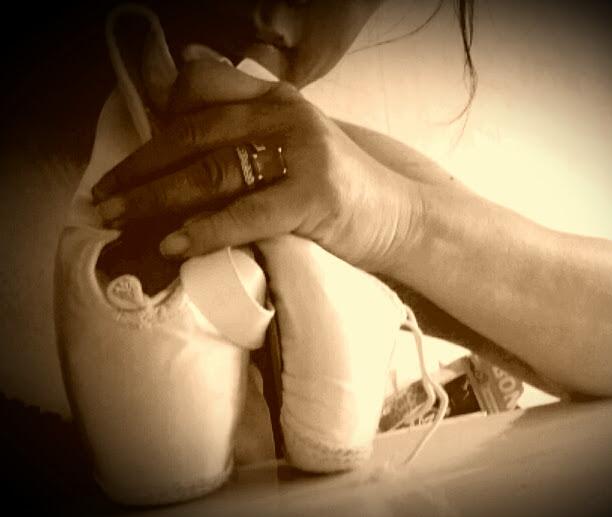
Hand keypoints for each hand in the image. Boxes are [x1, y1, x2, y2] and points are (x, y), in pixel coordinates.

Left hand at [92, 59, 421, 271]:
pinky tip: (173, 246)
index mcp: (278, 100)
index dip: (157, 126)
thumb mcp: (296, 142)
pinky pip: (247, 213)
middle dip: (141, 170)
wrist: (403, 217)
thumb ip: (249, 119)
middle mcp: (287, 116)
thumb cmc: (342, 188)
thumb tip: (188, 70)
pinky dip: (205, 230)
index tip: (128, 166)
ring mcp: (303, 154)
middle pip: (195, 136)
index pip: (202, 95)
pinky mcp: (315, 197)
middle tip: (103, 198)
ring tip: (120, 220)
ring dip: (156, 200)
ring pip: (212, 173)